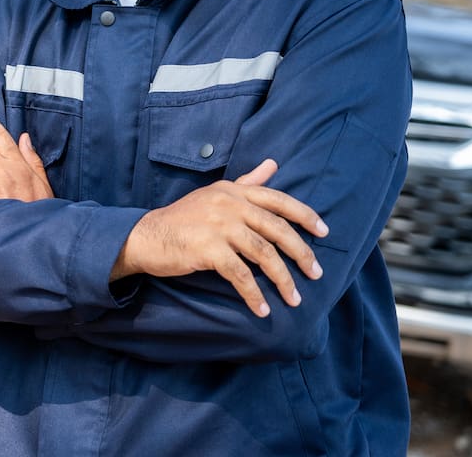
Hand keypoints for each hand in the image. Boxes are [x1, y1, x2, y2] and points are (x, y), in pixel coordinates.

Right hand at [113, 159, 327, 317]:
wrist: (146, 236)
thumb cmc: (184, 218)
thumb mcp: (216, 194)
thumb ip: (247, 182)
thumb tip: (273, 164)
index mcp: (234, 191)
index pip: (278, 199)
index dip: (304, 215)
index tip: (324, 232)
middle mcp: (229, 204)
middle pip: (277, 229)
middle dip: (301, 253)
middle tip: (316, 274)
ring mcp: (218, 225)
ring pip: (263, 254)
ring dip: (283, 279)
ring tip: (294, 299)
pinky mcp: (207, 249)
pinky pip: (240, 275)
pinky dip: (254, 294)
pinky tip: (262, 308)